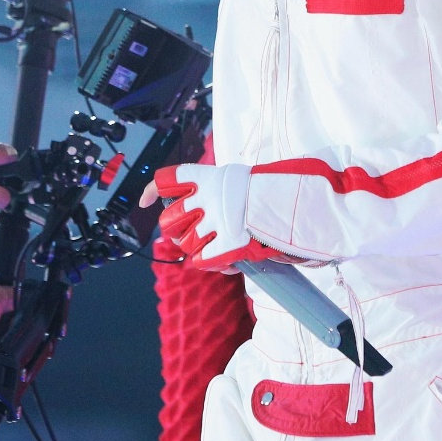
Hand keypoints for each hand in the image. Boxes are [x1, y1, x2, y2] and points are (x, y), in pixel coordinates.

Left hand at [141, 162, 278, 270]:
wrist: (296, 201)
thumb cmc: (272, 189)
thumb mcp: (242, 179)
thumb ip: (219, 191)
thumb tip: (204, 209)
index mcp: (210, 178)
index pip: (167, 179)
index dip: (152, 190)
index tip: (146, 201)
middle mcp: (206, 200)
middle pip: (168, 219)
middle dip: (175, 228)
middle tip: (193, 229)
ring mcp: (214, 224)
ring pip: (183, 243)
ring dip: (196, 246)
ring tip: (216, 244)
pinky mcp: (225, 246)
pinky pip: (200, 261)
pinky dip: (210, 262)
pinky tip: (226, 260)